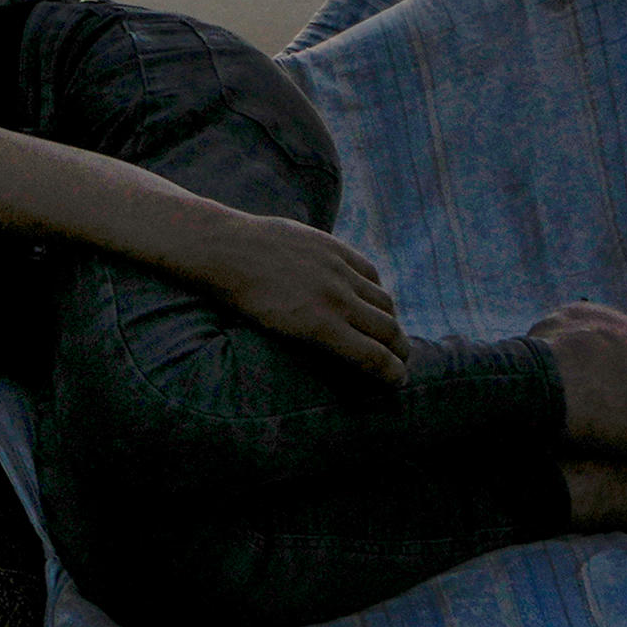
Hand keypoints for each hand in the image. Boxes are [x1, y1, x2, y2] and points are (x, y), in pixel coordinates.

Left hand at [191, 212, 407, 382]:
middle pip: (388, 331)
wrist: (224, 249)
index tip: (398, 380)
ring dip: (392, 320)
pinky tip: (371, 297)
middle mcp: (335, 299)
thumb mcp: (277, 331)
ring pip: (384, 301)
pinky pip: (369, 272)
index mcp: (320, 326)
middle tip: (402, 360)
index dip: (392, 373)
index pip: (374, 358)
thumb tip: (346, 351)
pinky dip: (375, 289)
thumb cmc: (241, 299)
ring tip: (390, 331)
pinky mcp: (333, 247)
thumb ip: (317, 340)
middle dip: (400, 351)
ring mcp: (337, 270)